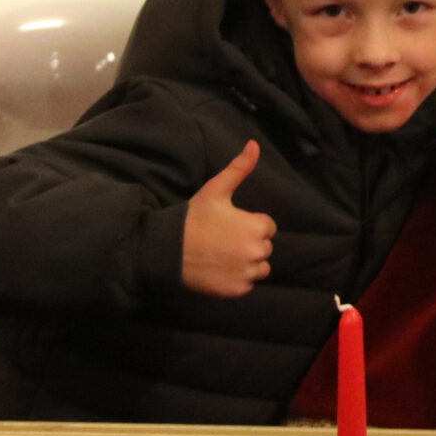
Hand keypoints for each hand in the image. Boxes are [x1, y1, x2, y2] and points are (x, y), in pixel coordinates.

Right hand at [182, 140, 275, 297]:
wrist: (167, 250)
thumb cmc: (193, 218)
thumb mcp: (216, 190)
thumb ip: (239, 168)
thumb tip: (254, 144)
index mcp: (256, 227)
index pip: (267, 227)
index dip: (249, 224)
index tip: (229, 225)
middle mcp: (256, 252)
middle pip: (265, 248)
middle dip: (249, 243)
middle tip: (223, 240)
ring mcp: (247, 273)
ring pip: (260, 268)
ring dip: (247, 263)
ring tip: (223, 255)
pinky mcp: (237, 290)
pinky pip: (247, 284)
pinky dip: (237, 279)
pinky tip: (219, 269)